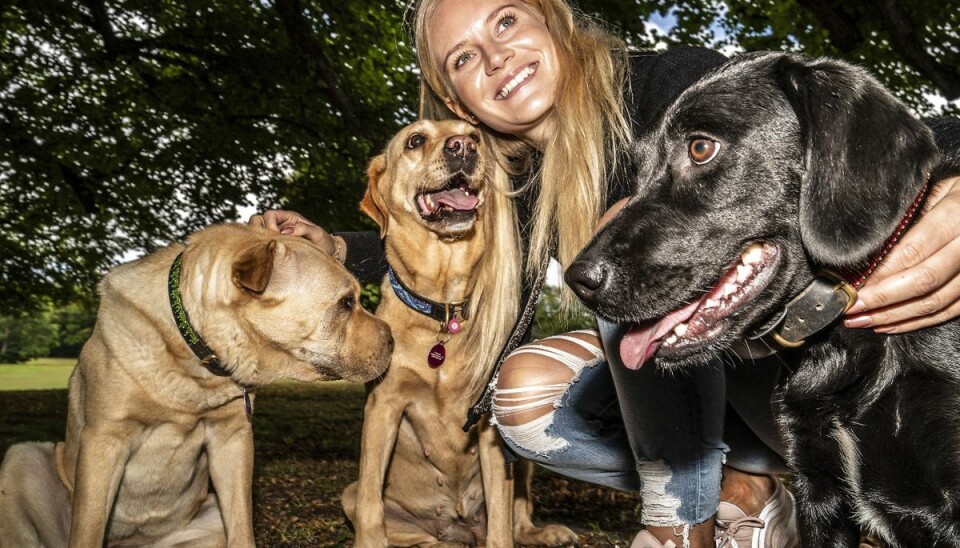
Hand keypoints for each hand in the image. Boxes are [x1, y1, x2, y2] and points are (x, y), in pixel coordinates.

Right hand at [248, 209, 342, 261]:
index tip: (277, 236)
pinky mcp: (274, 248)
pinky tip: (267, 256)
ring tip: (266, 249)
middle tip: (270, 242)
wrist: (328, 255)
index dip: (269, 224)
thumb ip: (302, 229)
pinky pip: (260, 245)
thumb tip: (283, 231)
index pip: (269, 215)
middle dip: (259, 230)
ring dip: (258, 239)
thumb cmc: (323, 242)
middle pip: (257, 221)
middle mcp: (279, 225)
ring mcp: (275, 236)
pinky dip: (260, 248)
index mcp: (288, 218)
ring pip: (256, 232)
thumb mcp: (316, 233)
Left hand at [844, 175, 959, 332]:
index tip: (851, 284)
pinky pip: (948, 311)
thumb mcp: (933, 187)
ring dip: (893, 316)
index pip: (913, 250)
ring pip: (935, 301)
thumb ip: (905, 214)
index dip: (880, 272)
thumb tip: (863, 246)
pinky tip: (888, 324)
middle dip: (881, 298)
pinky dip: (916, 321)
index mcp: (957, 213)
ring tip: (860, 320)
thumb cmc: (955, 191)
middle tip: (849, 306)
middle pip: (924, 280)